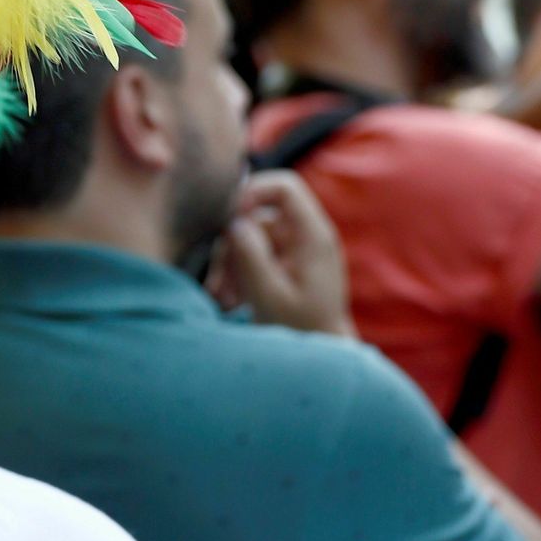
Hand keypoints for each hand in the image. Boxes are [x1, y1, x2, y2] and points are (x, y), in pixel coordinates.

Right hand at [208, 171, 355, 338]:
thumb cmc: (302, 329)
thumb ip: (252, 258)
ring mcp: (293, 248)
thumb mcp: (272, 297)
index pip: (284, 187)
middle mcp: (304, 235)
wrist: (322, 352)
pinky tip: (231, 300)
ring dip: (230, 265)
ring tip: (225, 299)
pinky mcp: (283, 262)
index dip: (253, 192)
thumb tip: (233, 224)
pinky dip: (237, 273)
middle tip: (219, 283)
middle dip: (231, 245)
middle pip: (256, 215)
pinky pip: (252, 254)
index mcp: (313, 236)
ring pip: (248, 237)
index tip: (227, 217)